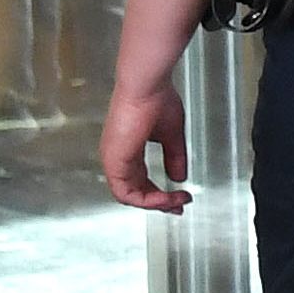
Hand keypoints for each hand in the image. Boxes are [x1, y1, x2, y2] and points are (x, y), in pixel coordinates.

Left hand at [101, 80, 191, 212]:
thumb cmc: (156, 100)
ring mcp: (114, 160)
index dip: (160, 193)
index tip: (180, 196)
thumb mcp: (171, 134)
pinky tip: (165, 197)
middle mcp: (117, 157)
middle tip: (179, 206)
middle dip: (160, 202)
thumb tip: (178, 176)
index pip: (140, 181)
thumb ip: (174, 157)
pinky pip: (126, 193)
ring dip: (155, 203)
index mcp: (127, 149)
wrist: (146, 86)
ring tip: (176, 202)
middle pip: (135, 192)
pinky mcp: (114, 162)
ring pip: (130, 196)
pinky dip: (146, 200)